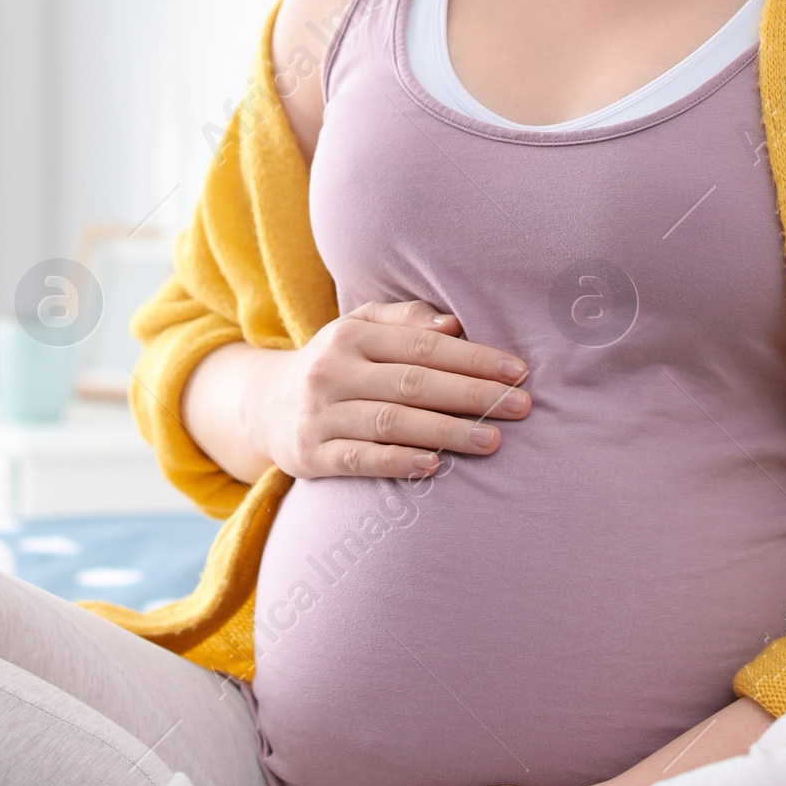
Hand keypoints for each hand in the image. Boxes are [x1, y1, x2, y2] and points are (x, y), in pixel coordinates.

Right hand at [258, 299, 529, 481]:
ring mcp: (319, 414)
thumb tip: (453, 325)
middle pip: (413, 383)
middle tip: (522, 407)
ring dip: (447, 431)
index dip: (474, 358)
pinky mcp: (311, 455)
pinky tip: (436, 466)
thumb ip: (404, 320)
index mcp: (350, 334)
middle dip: (473, 394)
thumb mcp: (359, 328)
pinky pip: (360, 459)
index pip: (423, 345)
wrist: (264, 406)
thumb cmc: (336, 364)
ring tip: (493, 440)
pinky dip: (399, 462)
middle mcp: (332, 371)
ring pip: (391, 422)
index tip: (518, 372)